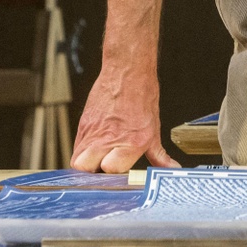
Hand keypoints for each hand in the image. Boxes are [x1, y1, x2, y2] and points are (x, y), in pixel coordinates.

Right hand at [69, 58, 180, 173]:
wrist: (127, 71)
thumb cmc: (141, 96)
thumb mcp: (154, 129)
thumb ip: (158, 155)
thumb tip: (170, 168)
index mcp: (130, 141)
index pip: (111, 170)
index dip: (115, 175)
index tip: (121, 175)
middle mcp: (108, 138)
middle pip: (85, 168)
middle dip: (93, 174)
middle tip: (103, 173)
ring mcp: (93, 131)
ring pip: (77, 160)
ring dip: (86, 165)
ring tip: (99, 163)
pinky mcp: (83, 124)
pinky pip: (77, 146)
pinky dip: (83, 152)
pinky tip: (95, 149)